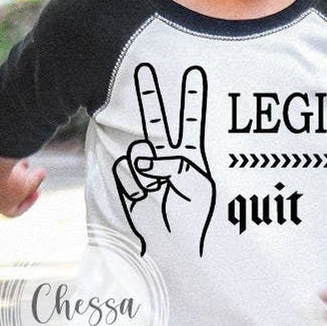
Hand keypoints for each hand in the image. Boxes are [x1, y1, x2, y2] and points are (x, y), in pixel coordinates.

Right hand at [0, 126, 44, 216]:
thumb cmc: (9, 177)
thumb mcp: (28, 182)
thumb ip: (36, 180)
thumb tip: (41, 173)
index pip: (13, 211)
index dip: (28, 202)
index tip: (38, 191)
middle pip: (6, 194)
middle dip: (22, 184)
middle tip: (34, 176)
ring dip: (14, 172)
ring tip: (25, 163)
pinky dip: (5, 162)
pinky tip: (14, 154)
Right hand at [112, 62, 215, 255]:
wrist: (185, 256)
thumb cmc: (198, 219)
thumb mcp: (194, 186)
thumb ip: (170, 164)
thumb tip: (141, 157)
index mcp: (193, 155)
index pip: (190, 120)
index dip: (192, 96)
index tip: (195, 70)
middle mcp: (171, 159)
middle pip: (155, 121)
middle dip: (148, 96)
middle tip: (142, 69)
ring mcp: (150, 173)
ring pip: (137, 155)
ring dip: (146, 169)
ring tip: (158, 186)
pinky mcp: (132, 189)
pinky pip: (128, 178)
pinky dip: (137, 187)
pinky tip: (147, 198)